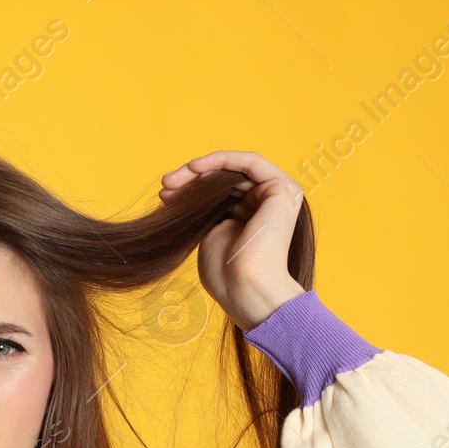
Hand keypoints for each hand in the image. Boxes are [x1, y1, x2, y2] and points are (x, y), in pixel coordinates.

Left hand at [158, 150, 306, 330]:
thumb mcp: (210, 234)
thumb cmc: (226, 273)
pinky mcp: (283, 189)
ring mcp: (278, 196)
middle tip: (166, 186)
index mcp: (253, 217)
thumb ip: (209, 212)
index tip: (165, 197)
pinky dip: (221, 160)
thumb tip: (190, 193)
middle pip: (227, 178)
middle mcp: (268, 205)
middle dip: (192, 179)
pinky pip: (250, 162)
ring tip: (174, 181)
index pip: (221, 191)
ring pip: (235, 168)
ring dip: (201, 170)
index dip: (192, 189)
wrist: (245, 288)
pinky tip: (195, 167)